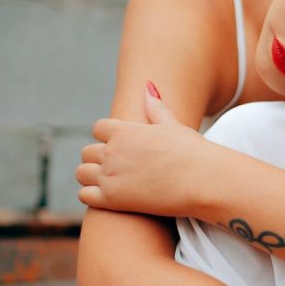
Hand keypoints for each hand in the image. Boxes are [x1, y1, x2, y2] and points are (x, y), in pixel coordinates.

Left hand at [76, 83, 214, 216]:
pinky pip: (84, 195)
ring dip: (91, 177)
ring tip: (109, 183)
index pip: (98, 128)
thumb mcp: (173, 126)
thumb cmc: (193, 153)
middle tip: (116, 168)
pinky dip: (92, 196)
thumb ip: (155, 108)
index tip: (118, 147)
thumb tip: (148, 86)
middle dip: (98, 159)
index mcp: (125, 131)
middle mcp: (113, 151)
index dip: (106, 138)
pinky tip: (109, 198)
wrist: (203, 181)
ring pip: (81, 173)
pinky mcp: (112, 199)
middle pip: (87, 152)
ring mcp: (110, 175)